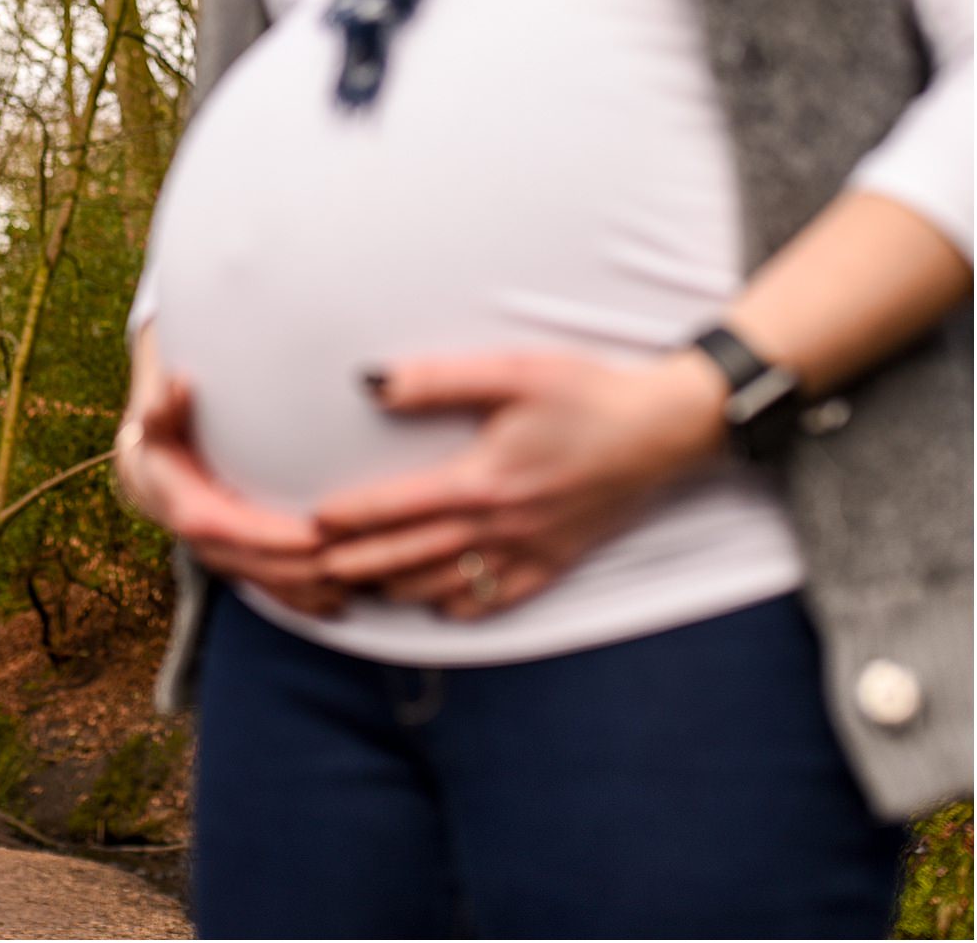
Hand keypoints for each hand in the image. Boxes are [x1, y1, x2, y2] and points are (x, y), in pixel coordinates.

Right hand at [117, 331, 338, 615]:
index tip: (317, 535)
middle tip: (357, 559)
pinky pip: (271, 590)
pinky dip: (304, 599)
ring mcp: (223, 559)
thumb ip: (165, 403)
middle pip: (258, 566)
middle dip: (305, 569)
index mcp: (187, 508)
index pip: (232, 529)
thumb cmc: (164, 432)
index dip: (274, 537)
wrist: (151, 468)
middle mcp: (204, 543)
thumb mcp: (158, 415)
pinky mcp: (239, 565)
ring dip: (311, 590)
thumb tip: (179, 384)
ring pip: (268, 586)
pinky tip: (340, 602)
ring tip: (359, 584)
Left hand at [314, 350, 729, 618]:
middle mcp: (501, 526)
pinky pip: (499, 599)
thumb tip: (372, 382)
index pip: (399, 507)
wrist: (665, 429)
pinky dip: (461, 608)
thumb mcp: (512, 371)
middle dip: (361, 564)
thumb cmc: (587, 394)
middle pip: (413, 555)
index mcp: (484, 480)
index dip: (352, 517)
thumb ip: (438, 379)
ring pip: (449, 585)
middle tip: (316, 571)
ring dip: (400, 589)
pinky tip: (436, 608)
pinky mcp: (556, 561)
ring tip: (359, 588)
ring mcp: (529, 550)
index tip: (315, 522)